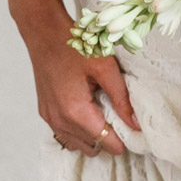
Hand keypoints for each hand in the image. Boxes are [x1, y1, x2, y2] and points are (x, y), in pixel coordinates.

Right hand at [24, 7, 139, 155]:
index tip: (133, 131)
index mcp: (76, 112)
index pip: (106, 143)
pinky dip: (79, 130)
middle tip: (119, 117)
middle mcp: (60, 121)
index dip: (123, 140)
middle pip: (93, 148)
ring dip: (93, 136)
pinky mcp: (45, 113)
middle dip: (109, 138)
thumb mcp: (106, 68)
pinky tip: (87, 111)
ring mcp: (50, 118)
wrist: (44, 33)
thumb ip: (123, 99)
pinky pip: (66, 134)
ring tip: (102, 113)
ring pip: (79, 145)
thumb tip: (137, 124)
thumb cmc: (74, 46)